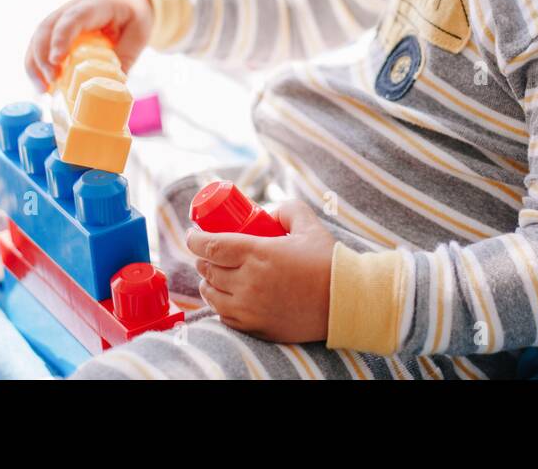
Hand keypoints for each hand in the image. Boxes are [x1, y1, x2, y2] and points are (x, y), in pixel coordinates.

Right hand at [24, 0, 153, 90]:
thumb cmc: (134, 16)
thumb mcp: (138, 36)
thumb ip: (124, 60)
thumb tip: (109, 90)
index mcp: (97, 4)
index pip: (73, 17)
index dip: (61, 38)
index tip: (56, 61)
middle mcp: (74, 6)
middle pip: (47, 28)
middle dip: (43, 56)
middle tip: (52, 82)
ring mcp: (62, 15)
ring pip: (38, 36)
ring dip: (35, 64)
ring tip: (43, 89)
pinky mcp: (56, 27)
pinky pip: (39, 44)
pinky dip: (36, 64)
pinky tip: (42, 84)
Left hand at [187, 198, 336, 343]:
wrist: (344, 302)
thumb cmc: (327, 263)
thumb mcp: (308, 225)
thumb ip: (287, 210)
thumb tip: (268, 211)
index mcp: (258, 253)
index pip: (211, 246)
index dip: (195, 239)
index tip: (193, 234)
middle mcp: (248, 282)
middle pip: (207, 269)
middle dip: (202, 259)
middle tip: (207, 252)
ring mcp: (249, 308)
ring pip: (211, 294)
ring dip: (207, 282)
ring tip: (213, 275)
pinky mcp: (254, 327)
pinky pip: (223, 315)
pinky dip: (219, 303)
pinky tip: (225, 296)